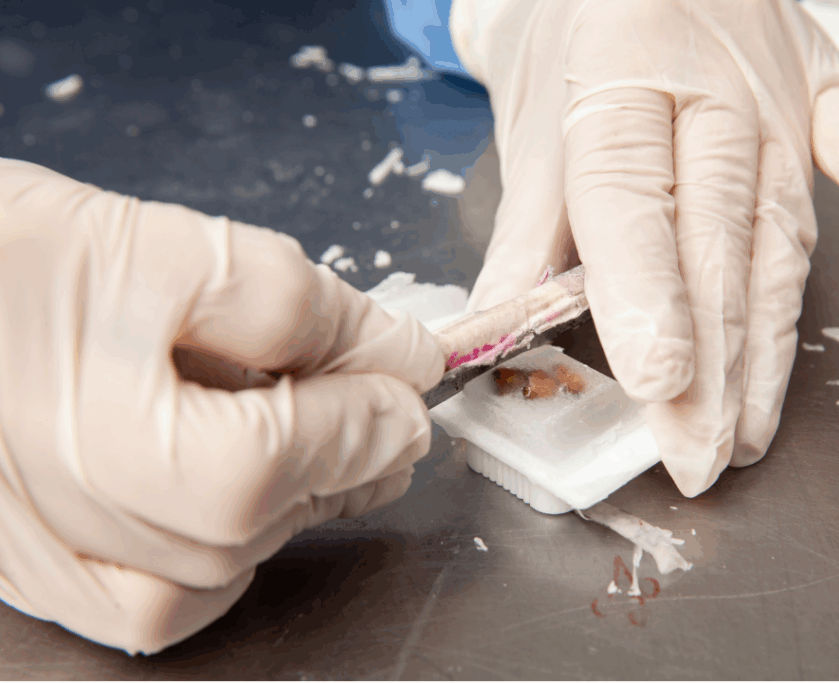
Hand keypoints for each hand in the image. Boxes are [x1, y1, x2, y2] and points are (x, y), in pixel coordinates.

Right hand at [0, 159, 443, 653]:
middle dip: (350, 458)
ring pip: (229, 566)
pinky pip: (165, 603)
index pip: (289, 455)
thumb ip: (301, 307)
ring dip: (299, 502)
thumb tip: (400, 354)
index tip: (411, 378)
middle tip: (389, 413)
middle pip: (267, 518)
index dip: (371, 415)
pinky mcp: (40, 576)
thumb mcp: (170, 248)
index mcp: (115, 434)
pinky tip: (245, 501)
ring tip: (330, 440)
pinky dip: (229, 555)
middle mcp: (81, 522)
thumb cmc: (9, 258)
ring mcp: (54, 562)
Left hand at [450, 0, 838, 496]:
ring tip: (753, 426)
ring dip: (770, 339)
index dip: (645, 299)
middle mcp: (705, 93)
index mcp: (616, 88)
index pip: (631, 207)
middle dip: (712, 361)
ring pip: (777, 230)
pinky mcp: (817, 84)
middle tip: (700, 451)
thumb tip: (496, 334)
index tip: (658, 383)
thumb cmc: (568, 50)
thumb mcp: (530, 137)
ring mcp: (772, 89)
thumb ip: (524, 238)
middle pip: (714, 242)